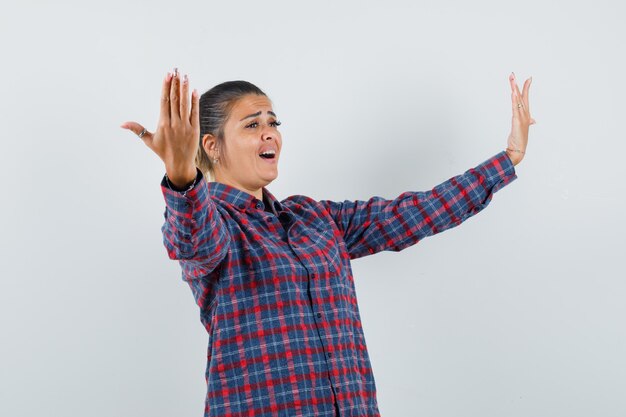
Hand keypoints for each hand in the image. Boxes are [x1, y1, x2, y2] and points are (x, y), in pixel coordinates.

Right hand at [120, 68, 199, 185]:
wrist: (179, 164)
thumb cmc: (163, 152)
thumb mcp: (148, 140)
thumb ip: (137, 129)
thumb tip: (121, 124)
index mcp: (162, 124)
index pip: (164, 101)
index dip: (166, 87)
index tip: (167, 75)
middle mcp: (174, 123)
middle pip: (174, 100)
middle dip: (175, 84)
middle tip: (176, 70)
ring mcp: (185, 126)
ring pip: (185, 104)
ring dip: (185, 89)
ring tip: (185, 76)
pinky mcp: (195, 129)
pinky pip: (195, 113)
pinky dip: (195, 101)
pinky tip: (194, 90)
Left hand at [506, 72, 535, 165]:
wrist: (519, 149)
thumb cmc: (520, 138)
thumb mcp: (523, 127)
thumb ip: (528, 121)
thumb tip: (534, 120)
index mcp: (525, 113)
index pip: (525, 97)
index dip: (526, 87)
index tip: (528, 77)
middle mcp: (524, 113)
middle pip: (520, 95)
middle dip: (516, 84)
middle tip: (512, 73)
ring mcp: (522, 116)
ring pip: (517, 100)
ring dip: (514, 89)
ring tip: (512, 79)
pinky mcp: (517, 121)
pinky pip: (515, 108)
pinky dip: (514, 100)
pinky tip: (513, 93)